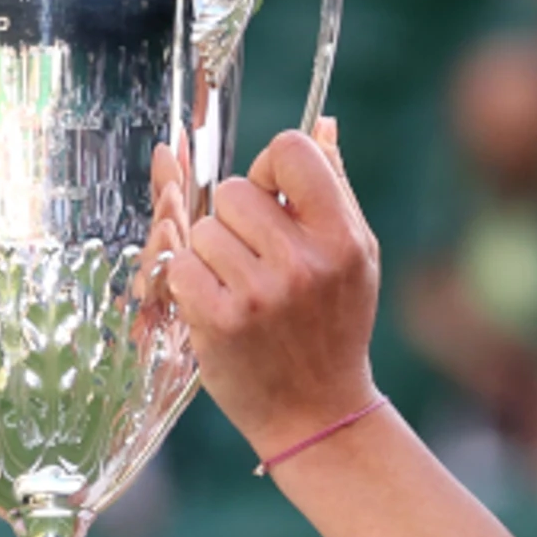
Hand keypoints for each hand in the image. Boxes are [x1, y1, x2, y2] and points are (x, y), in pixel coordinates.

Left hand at [169, 121, 384, 458]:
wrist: (317, 411)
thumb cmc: (334, 327)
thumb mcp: (356, 257)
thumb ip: (335, 189)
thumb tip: (322, 125)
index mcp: (344, 238)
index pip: (291, 151)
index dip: (270, 169)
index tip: (273, 201)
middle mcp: (304, 263)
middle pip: (233, 190)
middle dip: (235, 218)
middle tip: (256, 258)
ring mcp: (260, 293)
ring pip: (203, 230)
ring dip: (212, 255)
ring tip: (241, 288)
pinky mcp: (220, 320)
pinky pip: (180, 266)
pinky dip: (190, 284)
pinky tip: (218, 308)